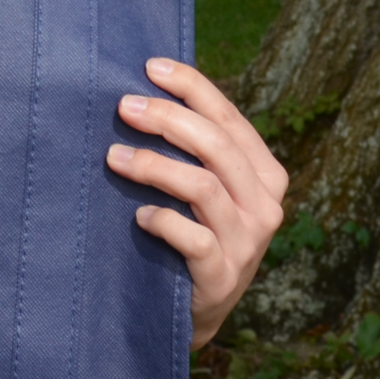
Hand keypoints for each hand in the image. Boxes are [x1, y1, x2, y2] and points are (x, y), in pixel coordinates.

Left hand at [106, 57, 287, 346]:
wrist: (195, 311)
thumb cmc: (192, 234)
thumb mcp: (205, 191)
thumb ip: (195, 151)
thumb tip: (143, 90)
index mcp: (266, 175)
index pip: (230, 119)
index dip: (192, 88)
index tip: (150, 67)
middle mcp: (265, 206)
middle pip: (216, 147)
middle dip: (166, 119)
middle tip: (123, 107)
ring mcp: (248, 244)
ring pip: (203, 187)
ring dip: (154, 166)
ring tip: (114, 157)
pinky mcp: (223, 277)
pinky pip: (193, 239)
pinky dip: (163, 221)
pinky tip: (139, 216)